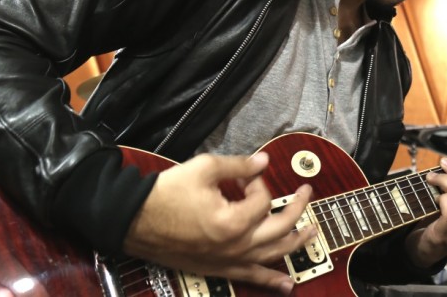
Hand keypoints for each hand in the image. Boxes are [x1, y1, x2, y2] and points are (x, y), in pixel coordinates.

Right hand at [123, 151, 316, 291]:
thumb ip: (239, 165)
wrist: (133, 220)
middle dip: (298, 208)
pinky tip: (288, 285)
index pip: (262, 198)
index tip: (246, 175)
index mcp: (233, 221)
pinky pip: (252, 278)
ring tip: (312, 233)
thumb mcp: (205, 169)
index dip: (257, 182)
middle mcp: (235, 246)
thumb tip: (264, 162)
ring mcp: (228, 261)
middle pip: (280, 227)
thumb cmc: (166, 194)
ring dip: (297, 243)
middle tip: (307, 193)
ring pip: (273, 254)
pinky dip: (272, 281)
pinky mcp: (218, 269)